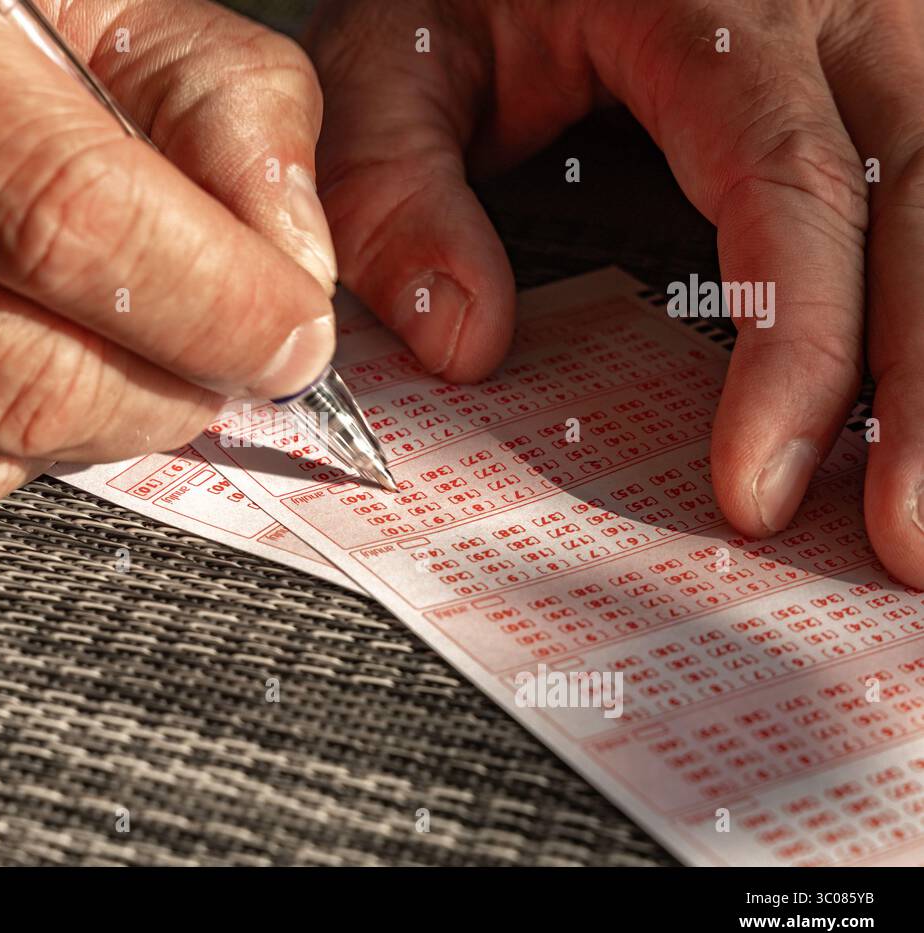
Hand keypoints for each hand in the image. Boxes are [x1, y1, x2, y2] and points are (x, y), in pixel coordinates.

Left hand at [305, 0, 923, 585]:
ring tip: (919, 506)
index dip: (792, 345)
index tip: (756, 488)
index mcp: (712, 8)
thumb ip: (396, 188)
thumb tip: (464, 344)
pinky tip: (912, 409)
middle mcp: (828, 12)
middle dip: (922, 392)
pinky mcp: (878, 76)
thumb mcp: (395, 59)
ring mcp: (875, 38)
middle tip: (902, 543)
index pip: (786, 183)